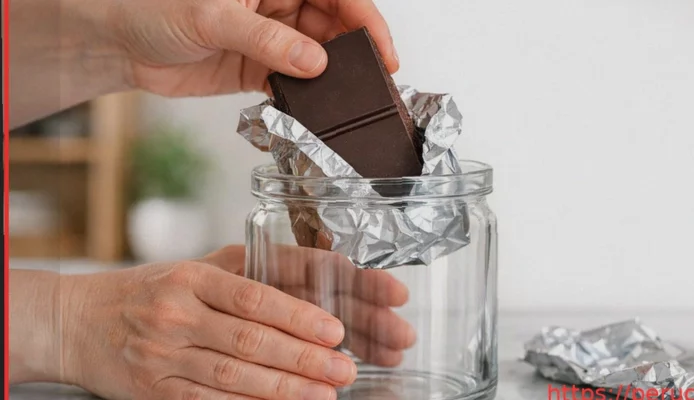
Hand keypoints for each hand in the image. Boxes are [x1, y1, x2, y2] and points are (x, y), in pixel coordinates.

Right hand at [59, 246, 401, 399]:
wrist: (77, 322)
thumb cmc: (150, 291)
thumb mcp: (196, 269)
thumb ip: (248, 273)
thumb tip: (316, 276)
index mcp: (193, 276)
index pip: (255, 296)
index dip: (299, 315)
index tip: (334, 330)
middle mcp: (177, 313)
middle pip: (251, 339)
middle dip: (304, 358)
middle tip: (344, 369)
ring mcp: (163, 354)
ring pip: (233, 376)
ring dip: (284, 388)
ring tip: (324, 394)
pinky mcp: (153, 390)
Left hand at [108, 0, 399, 96]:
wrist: (117, 43)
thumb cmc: (152, 6)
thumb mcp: (212, 17)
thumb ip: (266, 40)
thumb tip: (314, 61)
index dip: (365, 19)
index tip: (382, 50)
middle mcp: (279, 4)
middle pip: (334, 27)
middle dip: (354, 54)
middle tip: (372, 85)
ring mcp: (271, 38)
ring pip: (318, 58)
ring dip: (332, 81)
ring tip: (347, 104)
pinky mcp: (259, 69)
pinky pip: (294, 84)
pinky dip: (305, 99)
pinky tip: (313, 112)